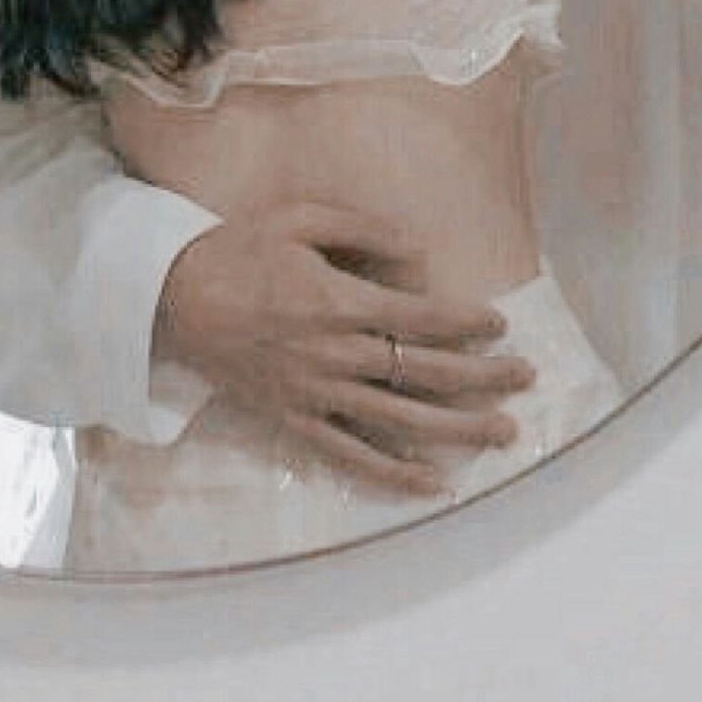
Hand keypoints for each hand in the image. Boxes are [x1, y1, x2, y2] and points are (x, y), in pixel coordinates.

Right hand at [153, 202, 533, 497]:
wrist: (175, 297)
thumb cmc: (240, 248)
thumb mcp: (299, 217)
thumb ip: (363, 230)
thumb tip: (420, 253)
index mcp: (338, 300)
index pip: (421, 316)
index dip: (467, 321)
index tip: (499, 322)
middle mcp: (334, 353)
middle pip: (424, 372)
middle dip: (483, 376)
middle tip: (525, 377)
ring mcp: (315, 393)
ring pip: (400, 420)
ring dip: (458, 429)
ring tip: (502, 432)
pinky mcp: (295, 420)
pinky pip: (352, 456)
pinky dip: (394, 475)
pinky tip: (433, 484)